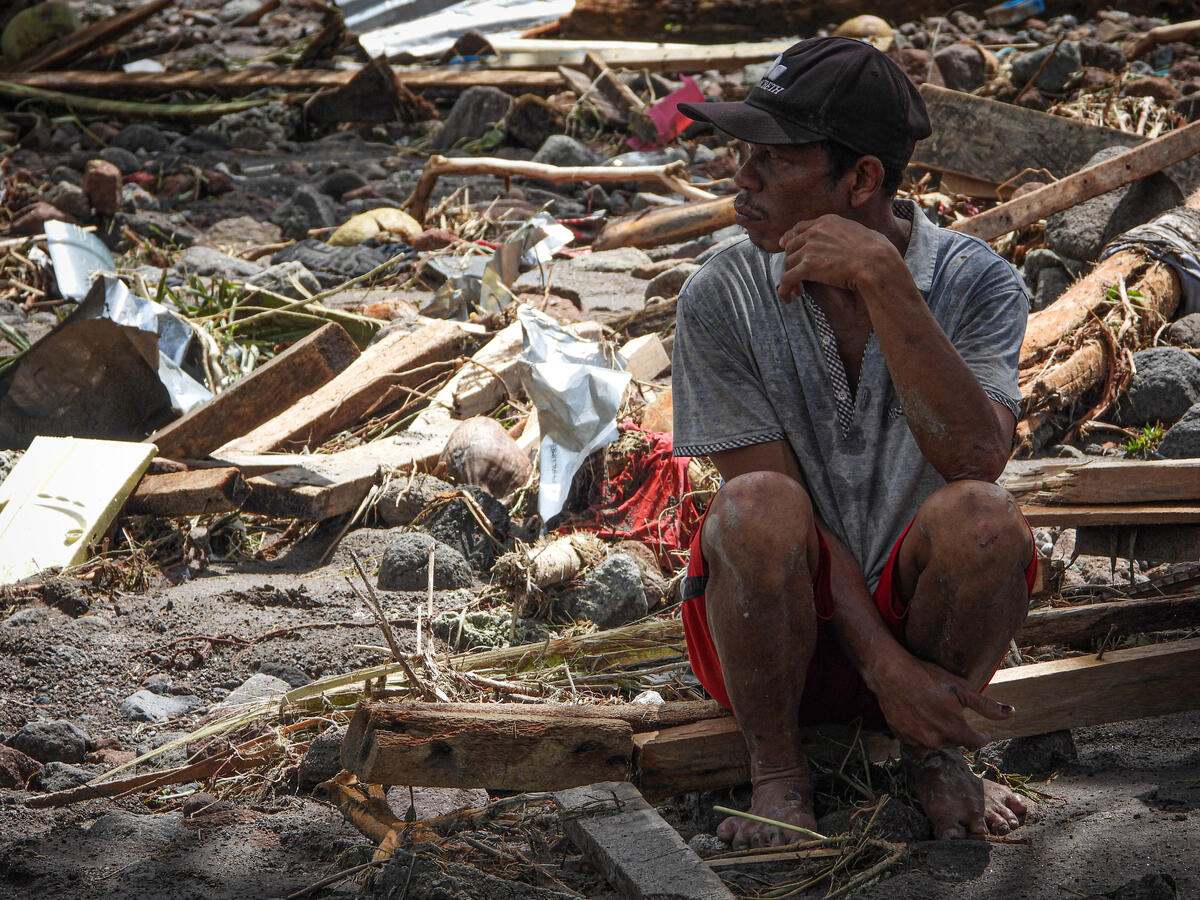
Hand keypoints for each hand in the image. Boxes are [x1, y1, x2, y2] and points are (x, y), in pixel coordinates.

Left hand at [776, 215, 900, 301]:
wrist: (876, 263)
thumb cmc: (878, 251)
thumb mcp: (862, 232)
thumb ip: (850, 233)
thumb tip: (859, 237)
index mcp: (827, 222)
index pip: (800, 228)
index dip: (790, 239)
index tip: (786, 247)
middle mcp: (815, 232)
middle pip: (791, 246)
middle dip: (790, 261)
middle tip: (795, 275)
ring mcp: (810, 248)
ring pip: (788, 263)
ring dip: (790, 278)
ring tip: (798, 291)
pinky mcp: (808, 266)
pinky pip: (787, 279)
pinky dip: (784, 290)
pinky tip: (787, 298)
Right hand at [870, 653, 1013, 754]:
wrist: (890, 673)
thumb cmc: (927, 677)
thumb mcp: (961, 688)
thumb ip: (985, 705)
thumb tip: (1011, 713)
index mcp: (955, 729)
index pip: (976, 742)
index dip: (981, 737)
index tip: (982, 733)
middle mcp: (937, 740)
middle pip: (955, 743)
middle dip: (958, 733)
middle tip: (953, 717)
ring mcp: (917, 741)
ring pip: (935, 745)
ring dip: (939, 736)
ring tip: (935, 719)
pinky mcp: (901, 737)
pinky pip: (917, 745)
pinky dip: (921, 737)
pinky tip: (919, 722)